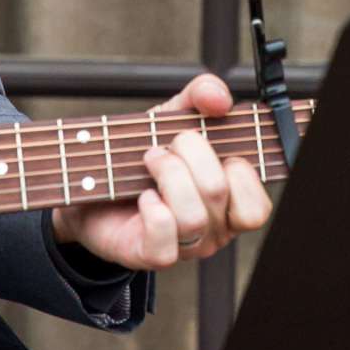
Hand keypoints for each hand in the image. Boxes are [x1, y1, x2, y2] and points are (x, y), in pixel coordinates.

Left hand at [47, 74, 272, 270]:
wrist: (92, 181)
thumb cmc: (143, 155)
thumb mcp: (174, 115)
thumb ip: (202, 95)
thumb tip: (220, 98)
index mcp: (230, 202)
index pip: (256, 207)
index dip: (238, 168)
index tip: (211, 144)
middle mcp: (214, 229)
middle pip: (218, 191)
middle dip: (188, 152)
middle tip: (166, 145)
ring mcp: (184, 246)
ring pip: (192, 216)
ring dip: (166, 174)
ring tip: (149, 162)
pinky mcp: (150, 254)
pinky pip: (164, 237)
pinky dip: (152, 208)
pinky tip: (142, 195)